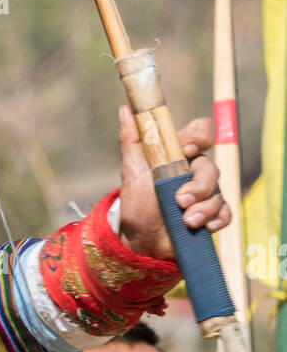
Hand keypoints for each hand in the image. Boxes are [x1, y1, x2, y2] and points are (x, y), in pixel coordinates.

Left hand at [116, 105, 229, 259]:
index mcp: (178, 155)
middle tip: (181, 201)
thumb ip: (131, 141)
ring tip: (186, 221)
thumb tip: (125, 109)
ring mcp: (204, 194)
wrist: (140, 242)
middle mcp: (193, 171)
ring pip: (218, 191)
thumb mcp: (131, 173)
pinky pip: (226, 211)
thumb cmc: (137, 205)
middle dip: (199, 185)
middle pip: (211, 167)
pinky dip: (218, 219)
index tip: (188, 149)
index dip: (200, 136)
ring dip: (203, 207)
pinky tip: (205, 227)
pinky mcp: (210, 215)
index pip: (200, 132)